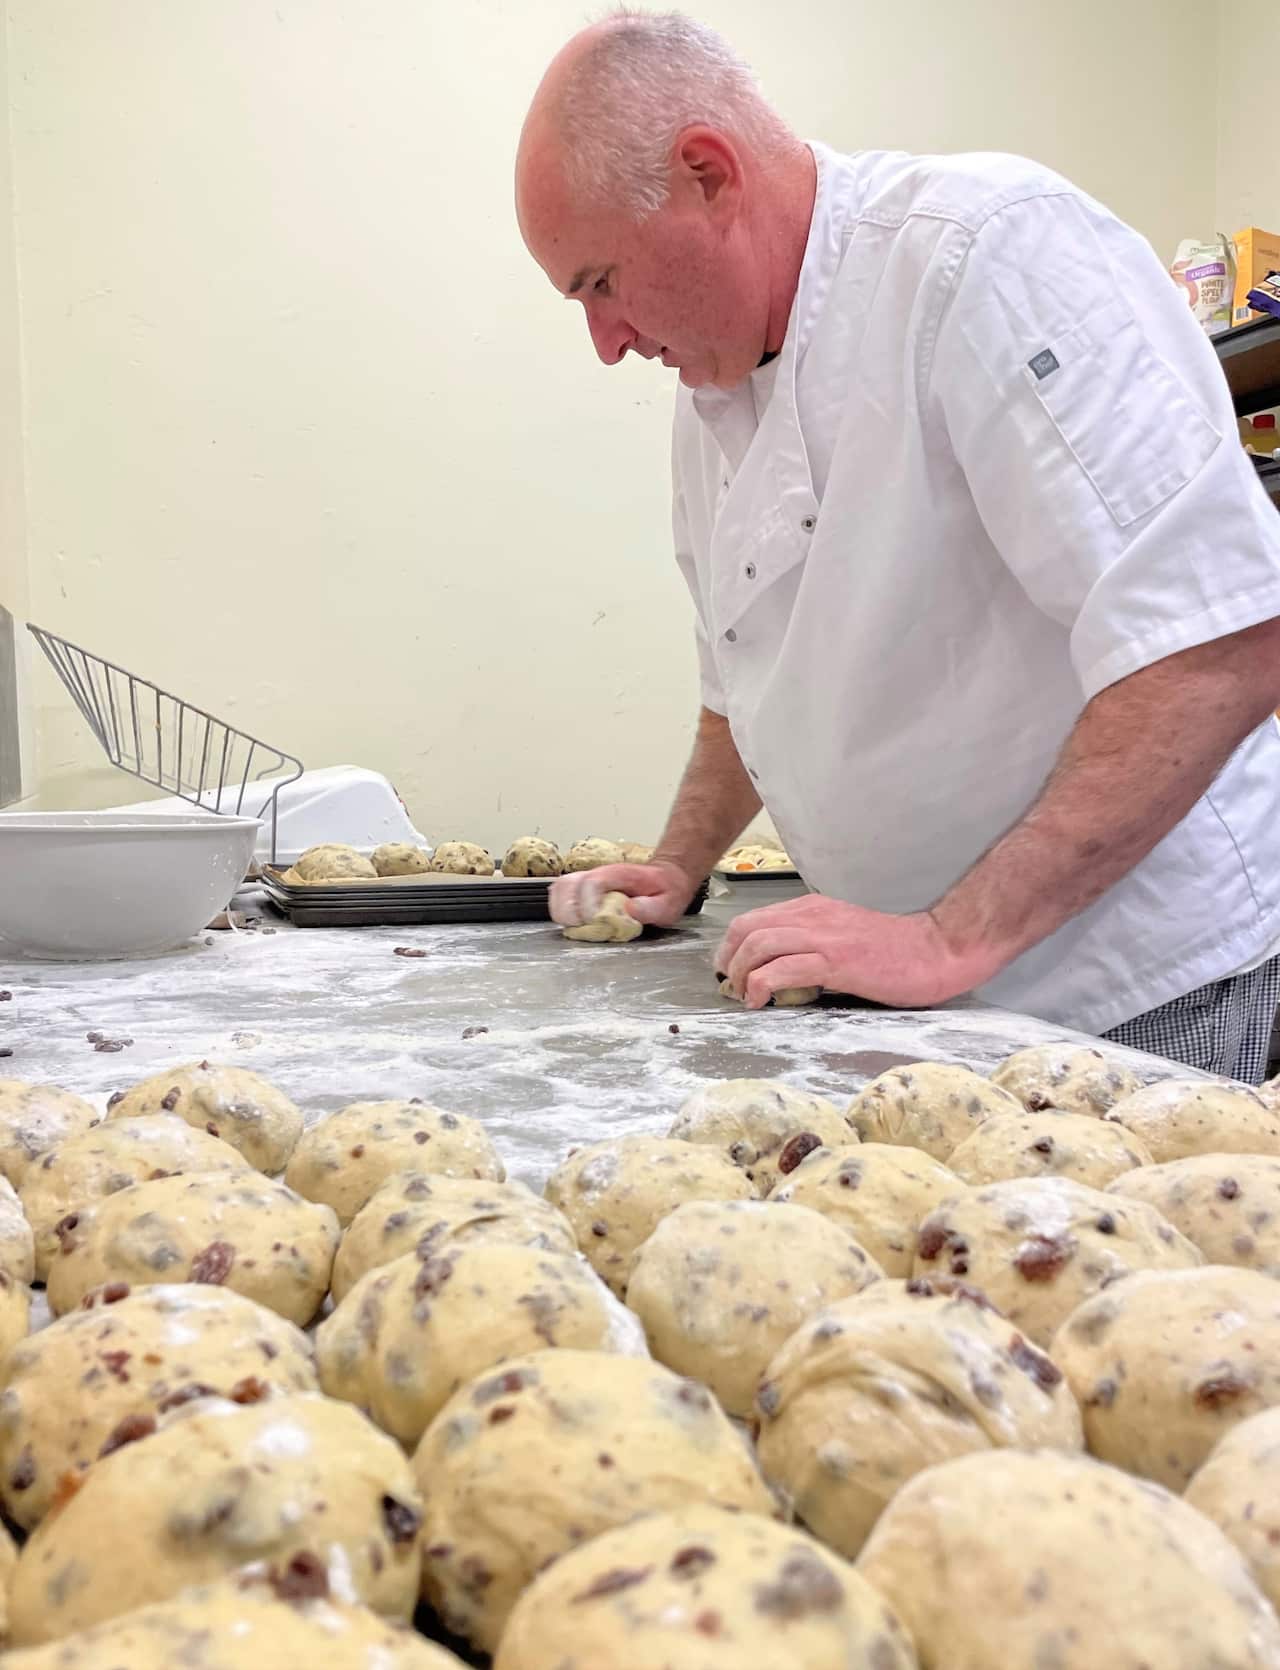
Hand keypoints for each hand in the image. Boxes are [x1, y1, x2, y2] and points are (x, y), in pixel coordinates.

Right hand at [548, 860, 696, 929]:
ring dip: (560, 912)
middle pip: (565, 885)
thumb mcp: (669, 903)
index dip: (588, 906)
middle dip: (569, 913)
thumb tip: (630, 910)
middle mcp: (597, 874)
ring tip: (576, 928)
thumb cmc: (665, 890)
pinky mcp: (581, 888)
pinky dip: (559, 910)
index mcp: (618, 875)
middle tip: (585, 929)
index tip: (596, 922)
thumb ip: (652, 908)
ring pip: (558, 889)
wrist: (665, 877)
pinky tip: (573, 923)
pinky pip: (559, 895)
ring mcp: (587, 879)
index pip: (590, 884)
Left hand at [714, 894, 987, 1009]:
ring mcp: (823, 936)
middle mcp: (812, 915)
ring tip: (744, 996)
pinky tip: (761, 1002)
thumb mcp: (844, 935)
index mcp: (813, 908)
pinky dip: (761, 986)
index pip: (755, 919)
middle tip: (731, 986)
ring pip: (759, 945)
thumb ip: (813, 943)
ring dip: (742, 973)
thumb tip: (781, 968)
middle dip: (729, 959)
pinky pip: (782, 969)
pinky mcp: (835, 961)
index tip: (732, 971)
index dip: (733, 946)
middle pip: (747, 928)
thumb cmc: (896, 950)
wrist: (937, 950)